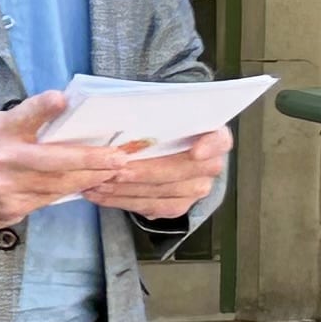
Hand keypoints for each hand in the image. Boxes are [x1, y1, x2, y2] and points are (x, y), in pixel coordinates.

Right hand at [0, 94, 126, 229]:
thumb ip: (26, 118)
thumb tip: (65, 106)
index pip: (23, 116)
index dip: (42, 107)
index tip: (60, 99)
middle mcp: (0, 161)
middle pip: (55, 162)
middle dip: (93, 161)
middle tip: (119, 158)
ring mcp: (4, 190)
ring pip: (57, 185)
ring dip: (88, 179)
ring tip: (111, 173)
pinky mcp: (8, 210)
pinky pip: (46, 201)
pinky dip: (66, 193)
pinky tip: (82, 186)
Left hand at [88, 121, 229, 222]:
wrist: (164, 149)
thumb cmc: (161, 129)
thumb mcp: (163, 115)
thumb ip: (158, 115)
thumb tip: (132, 115)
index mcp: (214, 136)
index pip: (219, 140)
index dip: (209, 146)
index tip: (196, 152)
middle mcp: (211, 165)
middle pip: (181, 171)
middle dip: (145, 171)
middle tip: (116, 169)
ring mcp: (196, 188)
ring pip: (163, 191)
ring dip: (128, 189)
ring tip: (101, 182)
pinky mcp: (178, 205)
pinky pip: (152, 207)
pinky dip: (124, 201)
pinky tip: (103, 195)